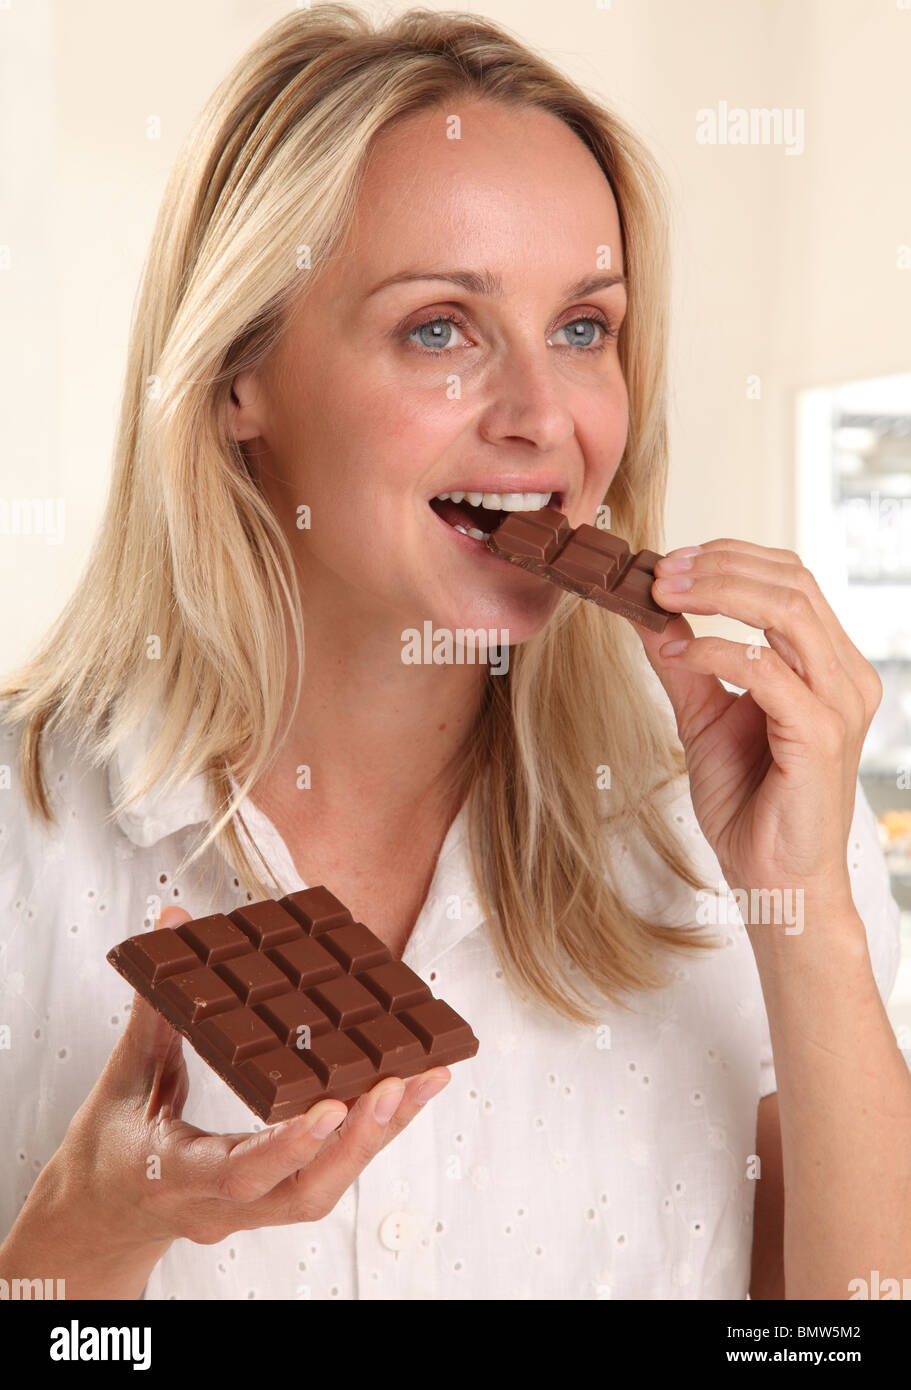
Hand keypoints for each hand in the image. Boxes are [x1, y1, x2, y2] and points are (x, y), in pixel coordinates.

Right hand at [10, 907, 449, 1291]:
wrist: (103, 1212)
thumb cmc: (110, 1144)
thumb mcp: (123, 1075)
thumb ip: (157, 1002)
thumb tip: (174, 921)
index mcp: (173, 1176)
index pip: (237, 1173)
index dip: (285, 1145)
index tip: (328, 1108)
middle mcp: (221, 1204)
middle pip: (303, 1193)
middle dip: (358, 1141)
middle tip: (399, 1084)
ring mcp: (253, 1210)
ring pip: (327, 1189)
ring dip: (380, 1135)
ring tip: (424, 1078)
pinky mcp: (277, 1198)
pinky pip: (331, 1174)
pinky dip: (371, 1134)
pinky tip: (406, 1091)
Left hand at [633, 539, 881, 905]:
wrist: (772, 880)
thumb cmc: (749, 804)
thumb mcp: (704, 717)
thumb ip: (684, 664)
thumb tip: (649, 613)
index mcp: (827, 664)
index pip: (791, 580)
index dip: (729, 559)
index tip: (668, 563)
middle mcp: (844, 675)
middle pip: (792, 581)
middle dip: (718, 566)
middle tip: (660, 571)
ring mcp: (839, 702)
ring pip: (789, 609)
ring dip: (718, 592)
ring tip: (664, 594)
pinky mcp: (821, 733)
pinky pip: (769, 670)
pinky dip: (719, 650)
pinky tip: (682, 652)